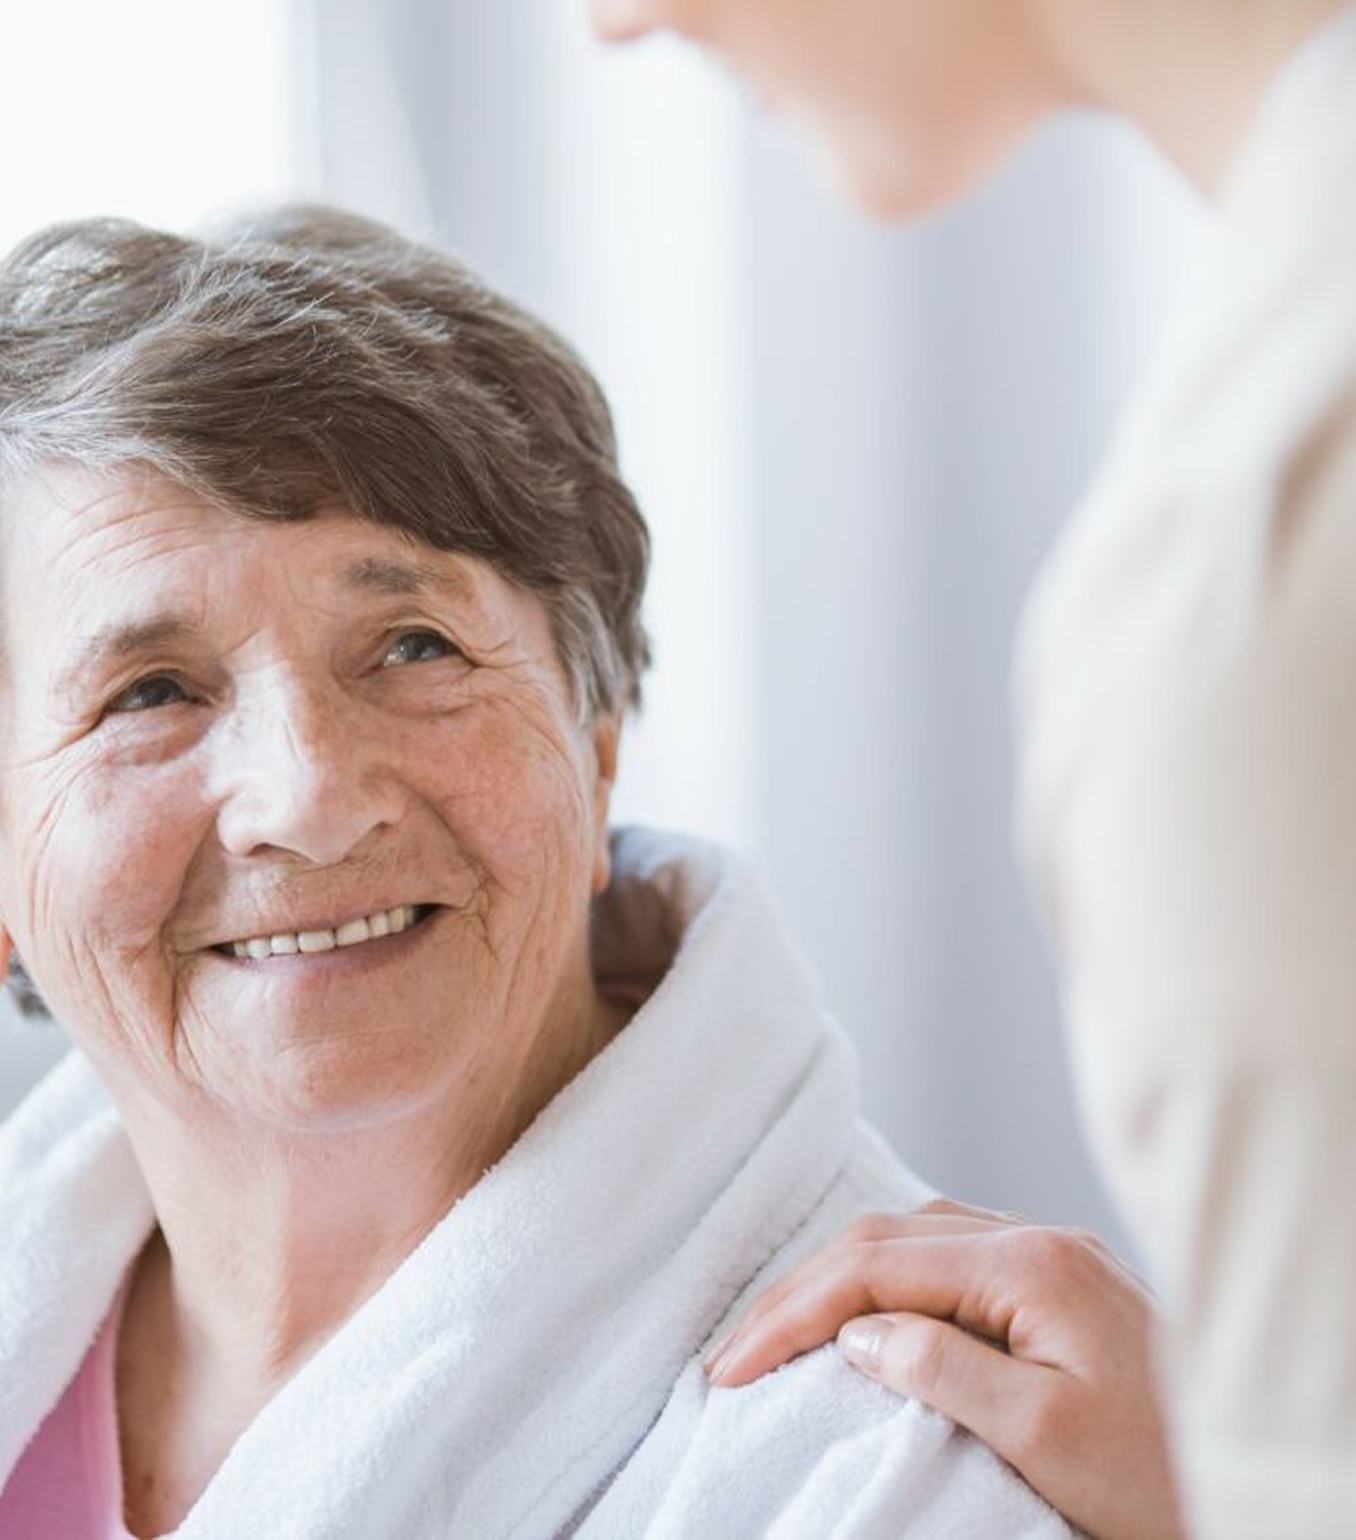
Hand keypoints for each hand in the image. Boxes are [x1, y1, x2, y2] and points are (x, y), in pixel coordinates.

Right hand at [704, 1199, 1185, 1539]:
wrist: (1256, 1471)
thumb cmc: (1161, 1474)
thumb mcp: (1045, 1438)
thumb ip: (943, 1369)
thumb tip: (857, 1333)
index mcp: (1031, 1265)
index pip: (876, 1264)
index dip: (793, 1313)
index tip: (733, 1366)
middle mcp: (1037, 1240)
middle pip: (885, 1236)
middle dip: (802, 1291)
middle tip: (736, 1353)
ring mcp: (1050, 1255)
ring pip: (913, 1237)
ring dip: (840, 1277)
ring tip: (783, 1329)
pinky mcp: (1057, 1283)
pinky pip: (948, 1255)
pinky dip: (889, 1276)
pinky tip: (869, 1304)